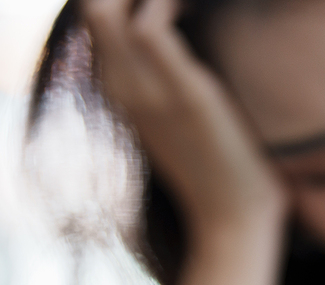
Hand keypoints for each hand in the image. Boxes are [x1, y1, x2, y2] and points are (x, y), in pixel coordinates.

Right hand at [83, 0, 286, 284]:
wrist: (232, 223)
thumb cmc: (216, 167)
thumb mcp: (177, 116)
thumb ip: (166, 80)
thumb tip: (175, 52)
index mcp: (119, 88)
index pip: (95, 15)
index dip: (122, 1)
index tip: (167, 8)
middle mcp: (122, 85)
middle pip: (91, 5)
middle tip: (175, 4)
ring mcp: (148, 91)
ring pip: (106, 7)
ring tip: (188, 3)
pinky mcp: (184, 95)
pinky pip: (152, 27)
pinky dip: (169, 3)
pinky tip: (198, 7)